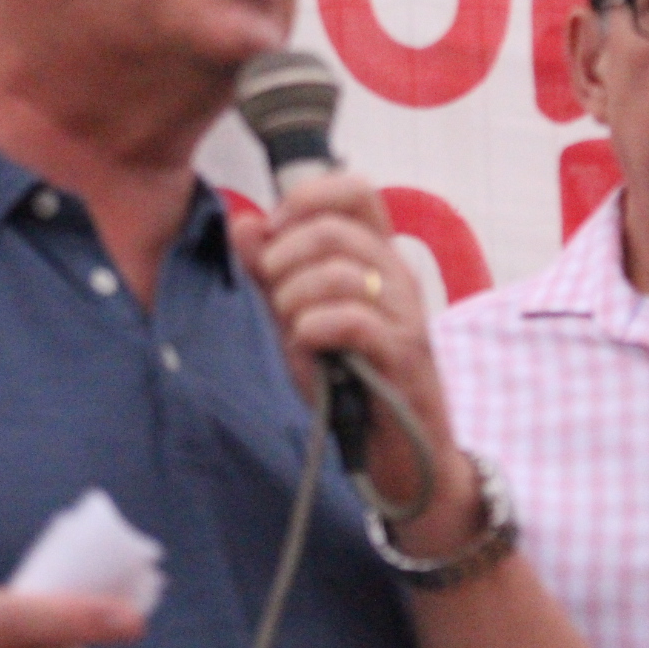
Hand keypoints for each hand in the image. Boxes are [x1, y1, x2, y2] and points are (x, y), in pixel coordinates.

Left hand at [230, 172, 481, 557]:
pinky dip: (315, 328)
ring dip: (296, 299)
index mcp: (377, 257)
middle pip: (335, 229)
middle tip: (274, 294)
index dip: (308, 198)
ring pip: (342, 273)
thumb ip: (270, 273)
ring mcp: (406, 314)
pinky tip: (306, 345)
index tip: (274, 232)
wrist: (400, 457)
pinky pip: (354, 320)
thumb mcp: (296, 320)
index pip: (356, 190)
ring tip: (292, 330)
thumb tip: (243, 223)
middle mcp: (398, 276)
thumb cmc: (350, 384)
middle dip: (285, 257)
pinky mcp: (404, 356)